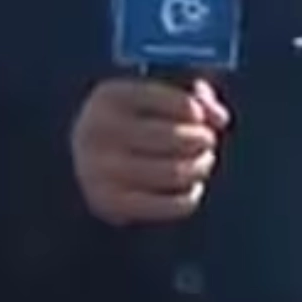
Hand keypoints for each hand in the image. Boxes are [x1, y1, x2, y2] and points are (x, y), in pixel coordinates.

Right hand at [70, 77, 230, 226]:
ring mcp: (100, 169)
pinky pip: (168, 205)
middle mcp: (98, 130)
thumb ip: (193, 98)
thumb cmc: (130, 123)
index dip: (197, 110)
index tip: (200, 117)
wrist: (82, 159)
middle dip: (203, 139)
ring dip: (200, 167)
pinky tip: (190, 187)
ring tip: (203, 161)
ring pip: (175, 172)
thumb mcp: (153, 99)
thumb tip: (219, 118)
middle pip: (175, 138)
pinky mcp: (109, 203)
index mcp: (109, 96)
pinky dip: (189, 197)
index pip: (172, 100)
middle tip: (208, 141)